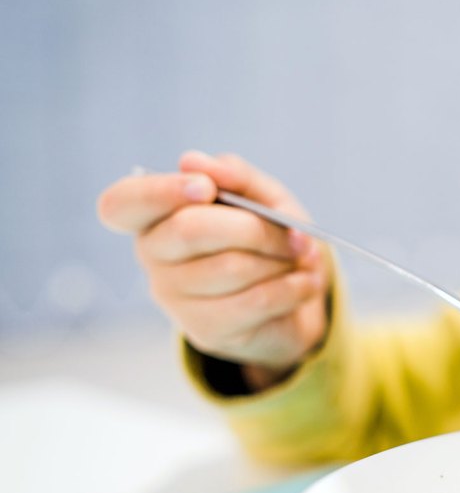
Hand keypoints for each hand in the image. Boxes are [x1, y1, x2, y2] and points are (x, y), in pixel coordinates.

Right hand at [97, 151, 328, 388]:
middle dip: (254, 228)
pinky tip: (306, 282)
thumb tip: (194, 161)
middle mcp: (152, 257)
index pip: (120, 204)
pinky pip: (254, 302)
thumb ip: (234, 176)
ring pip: (231, 268)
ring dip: (281, 259)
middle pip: (189, 231)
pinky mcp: (205, 331)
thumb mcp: (261, 196)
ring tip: (302, 256)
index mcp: (153, 216)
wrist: (292, 295)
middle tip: (296, 234)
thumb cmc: (265, 236)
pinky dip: (292, 287)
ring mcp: (174, 299)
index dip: (159, 192)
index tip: (205, 188)